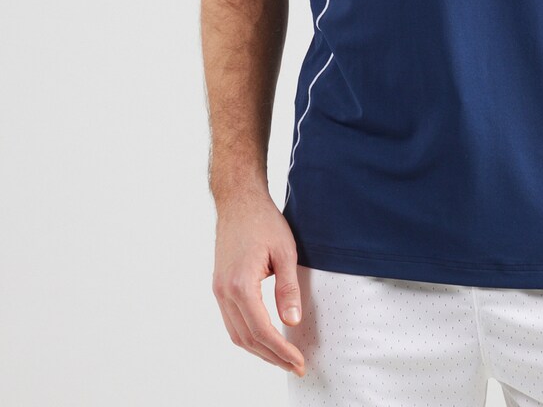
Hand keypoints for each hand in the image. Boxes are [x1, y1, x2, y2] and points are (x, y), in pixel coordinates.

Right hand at [211, 188, 306, 376]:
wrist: (238, 201)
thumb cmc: (263, 221)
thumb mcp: (285, 251)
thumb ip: (288, 288)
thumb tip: (292, 322)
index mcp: (240, 284)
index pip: (261, 330)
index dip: (281, 351)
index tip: (299, 362)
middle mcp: (224, 292)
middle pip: (247, 339)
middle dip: (272, 357)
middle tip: (295, 366)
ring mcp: (219, 290)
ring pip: (237, 334)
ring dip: (260, 350)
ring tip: (283, 358)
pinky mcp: (220, 286)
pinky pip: (232, 321)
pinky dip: (249, 336)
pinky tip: (266, 338)